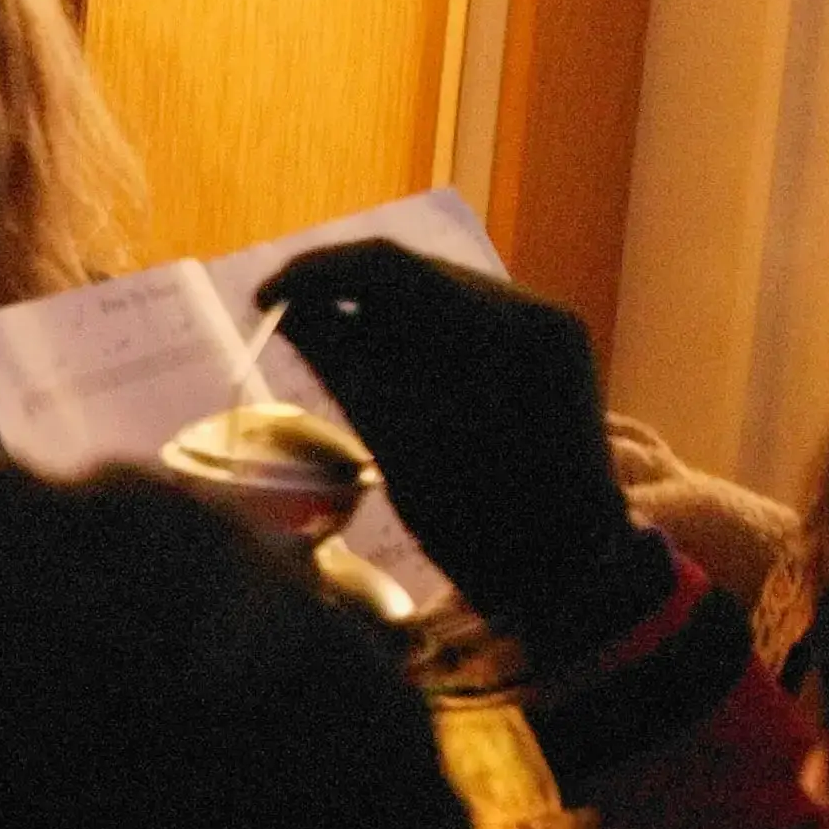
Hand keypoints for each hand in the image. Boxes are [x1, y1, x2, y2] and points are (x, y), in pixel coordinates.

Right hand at [253, 240, 670, 656]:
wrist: (564, 563)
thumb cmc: (471, 517)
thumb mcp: (388, 434)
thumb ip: (335, 358)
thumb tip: (287, 309)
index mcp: (493, 331)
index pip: (386, 265)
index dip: (313, 274)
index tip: (263, 300)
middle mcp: (531, 308)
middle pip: (417, 272)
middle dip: (347, 292)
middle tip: (292, 321)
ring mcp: (550, 322)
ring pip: (444, 291)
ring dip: (386, 314)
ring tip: (342, 350)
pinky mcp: (555, 342)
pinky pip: (474, 317)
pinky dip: (427, 334)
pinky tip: (398, 366)